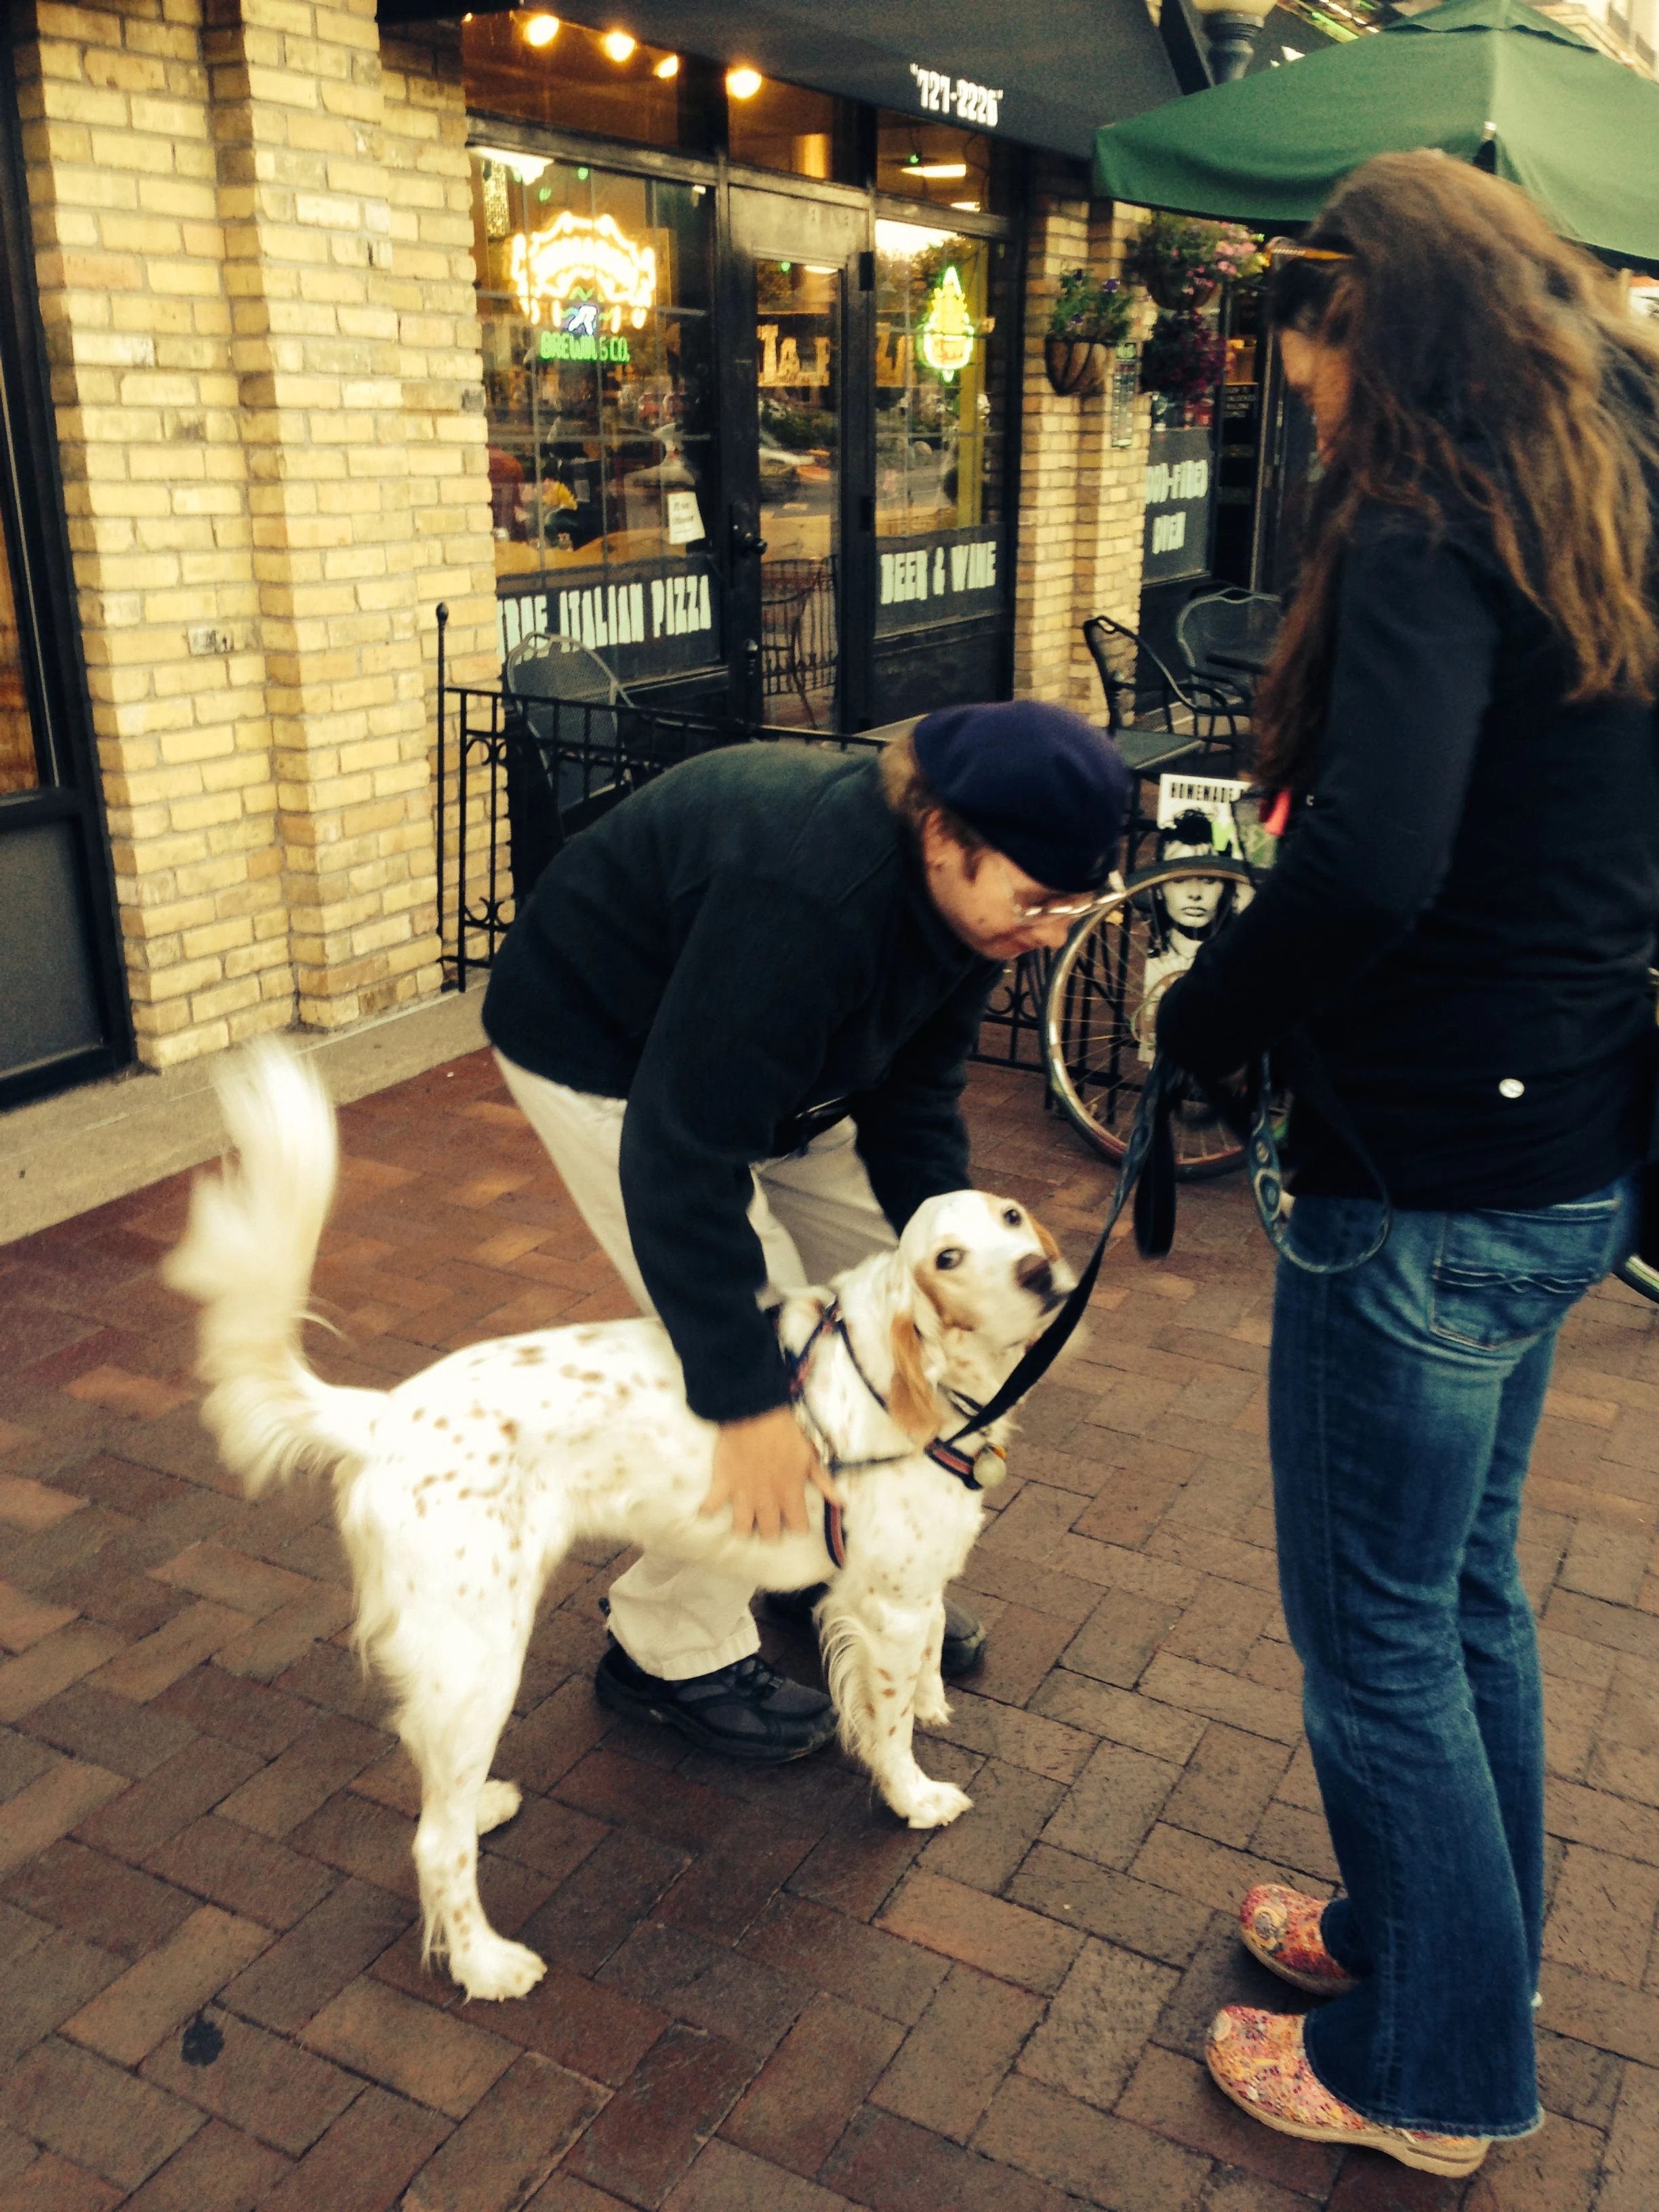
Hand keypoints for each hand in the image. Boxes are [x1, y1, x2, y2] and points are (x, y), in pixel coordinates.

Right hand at [701, 1405, 841, 1540]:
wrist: (755, 1412)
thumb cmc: (785, 1433)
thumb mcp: (810, 1456)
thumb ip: (823, 1482)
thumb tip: (840, 1502)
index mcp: (791, 1494)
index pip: (798, 1529)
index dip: (798, 1527)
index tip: (795, 1520)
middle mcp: (767, 1501)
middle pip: (769, 1535)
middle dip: (771, 1532)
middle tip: (769, 1521)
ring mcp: (743, 1495)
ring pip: (742, 1530)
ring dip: (744, 1528)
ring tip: (745, 1519)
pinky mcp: (723, 1484)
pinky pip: (710, 1508)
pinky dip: (708, 1511)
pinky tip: (710, 1510)